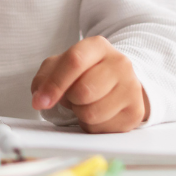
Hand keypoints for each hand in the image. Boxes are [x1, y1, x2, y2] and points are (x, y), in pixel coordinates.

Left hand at [31, 35, 148, 132]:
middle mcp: (120, 63)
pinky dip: (92, 125)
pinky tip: (97, 113)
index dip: (54, 84)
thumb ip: (44, 78)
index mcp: (98, 46)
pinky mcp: (136, 112)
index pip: (75, 61)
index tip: (40, 102)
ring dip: (80, 114)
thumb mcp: (60, 65)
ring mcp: (132, 88)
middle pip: (83, 91)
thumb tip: (39, 100)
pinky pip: (103, 129)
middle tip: (72, 96)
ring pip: (92, 113)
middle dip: (70, 99)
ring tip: (85, 103)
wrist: (118, 81)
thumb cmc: (84, 72)